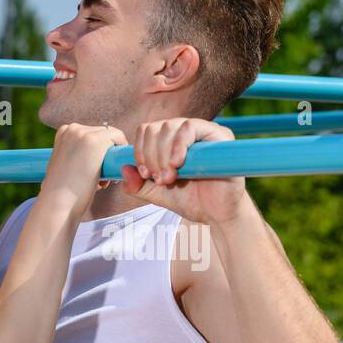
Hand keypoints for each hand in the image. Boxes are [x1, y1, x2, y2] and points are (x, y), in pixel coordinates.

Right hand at [39, 122, 128, 219]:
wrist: (57, 203)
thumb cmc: (61, 192)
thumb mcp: (65, 167)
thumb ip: (75, 157)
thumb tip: (88, 161)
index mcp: (63, 132)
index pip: (90, 134)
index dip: (98, 152)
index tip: (95, 172)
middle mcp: (72, 129)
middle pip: (102, 134)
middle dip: (106, 154)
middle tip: (101, 180)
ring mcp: (84, 133)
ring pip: (112, 136)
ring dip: (112, 156)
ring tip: (102, 181)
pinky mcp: (97, 141)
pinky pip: (118, 137)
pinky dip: (121, 150)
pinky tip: (114, 170)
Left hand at [121, 118, 249, 223]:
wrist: (219, 215)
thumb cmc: (194, 201)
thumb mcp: (158, 194)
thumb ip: (138, 185)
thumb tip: (123, 169)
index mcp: (172, 141)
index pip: (147, 130)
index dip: (140, 150)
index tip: (144, 174)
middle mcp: (187, 132)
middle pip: (156, 128)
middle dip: (152, 156)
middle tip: (160, 180)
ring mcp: (204, 131)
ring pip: (171, 126)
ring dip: (163, 155)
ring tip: (170, 178)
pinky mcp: (219, 135)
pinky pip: (191, 127)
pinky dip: (179, 145)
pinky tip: (178, 164)